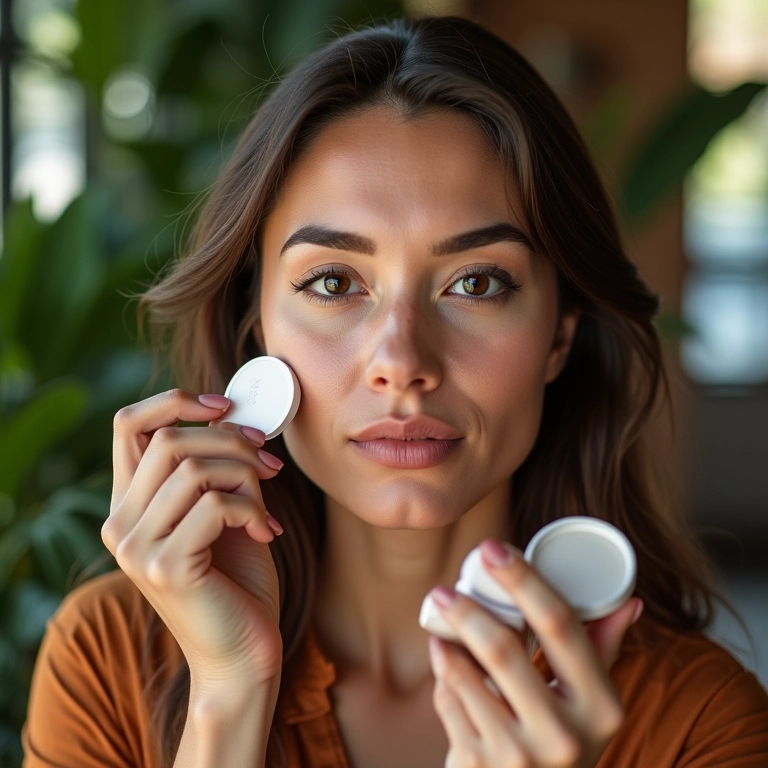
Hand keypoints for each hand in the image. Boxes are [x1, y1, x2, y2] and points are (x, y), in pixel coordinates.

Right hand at [101, 388, 285, 686]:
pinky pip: (216, 505)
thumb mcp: (224, 510)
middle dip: (229, 439)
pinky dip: (254, 509)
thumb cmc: (237, 579)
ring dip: (246, 475)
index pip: (127, 424)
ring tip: (269, 503)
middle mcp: (121, 524)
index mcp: (129, 504)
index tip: (224, 407)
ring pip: (192, 468)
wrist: (242, 652)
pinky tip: (268, 532)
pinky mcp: (166, 568)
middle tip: (268, 460)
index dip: (174, 402)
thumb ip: (216, 469)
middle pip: (167, 439)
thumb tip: (235, 417)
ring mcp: (138, 549)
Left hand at [427, 538, 643, 767]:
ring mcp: (521, 758)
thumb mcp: (594, 702)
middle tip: (444, 589)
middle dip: (467, 611)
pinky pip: (449, 704)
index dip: (523, 579)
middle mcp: (566, 736)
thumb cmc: (564, 739)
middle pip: (503, 649)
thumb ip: (602, 648)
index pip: (560, 624)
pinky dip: (443, 675)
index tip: (491, 548)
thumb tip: (629, 601)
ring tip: (442, 624)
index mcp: (602, 705)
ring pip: (466, 677)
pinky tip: (444, 659)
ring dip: (449, 644)